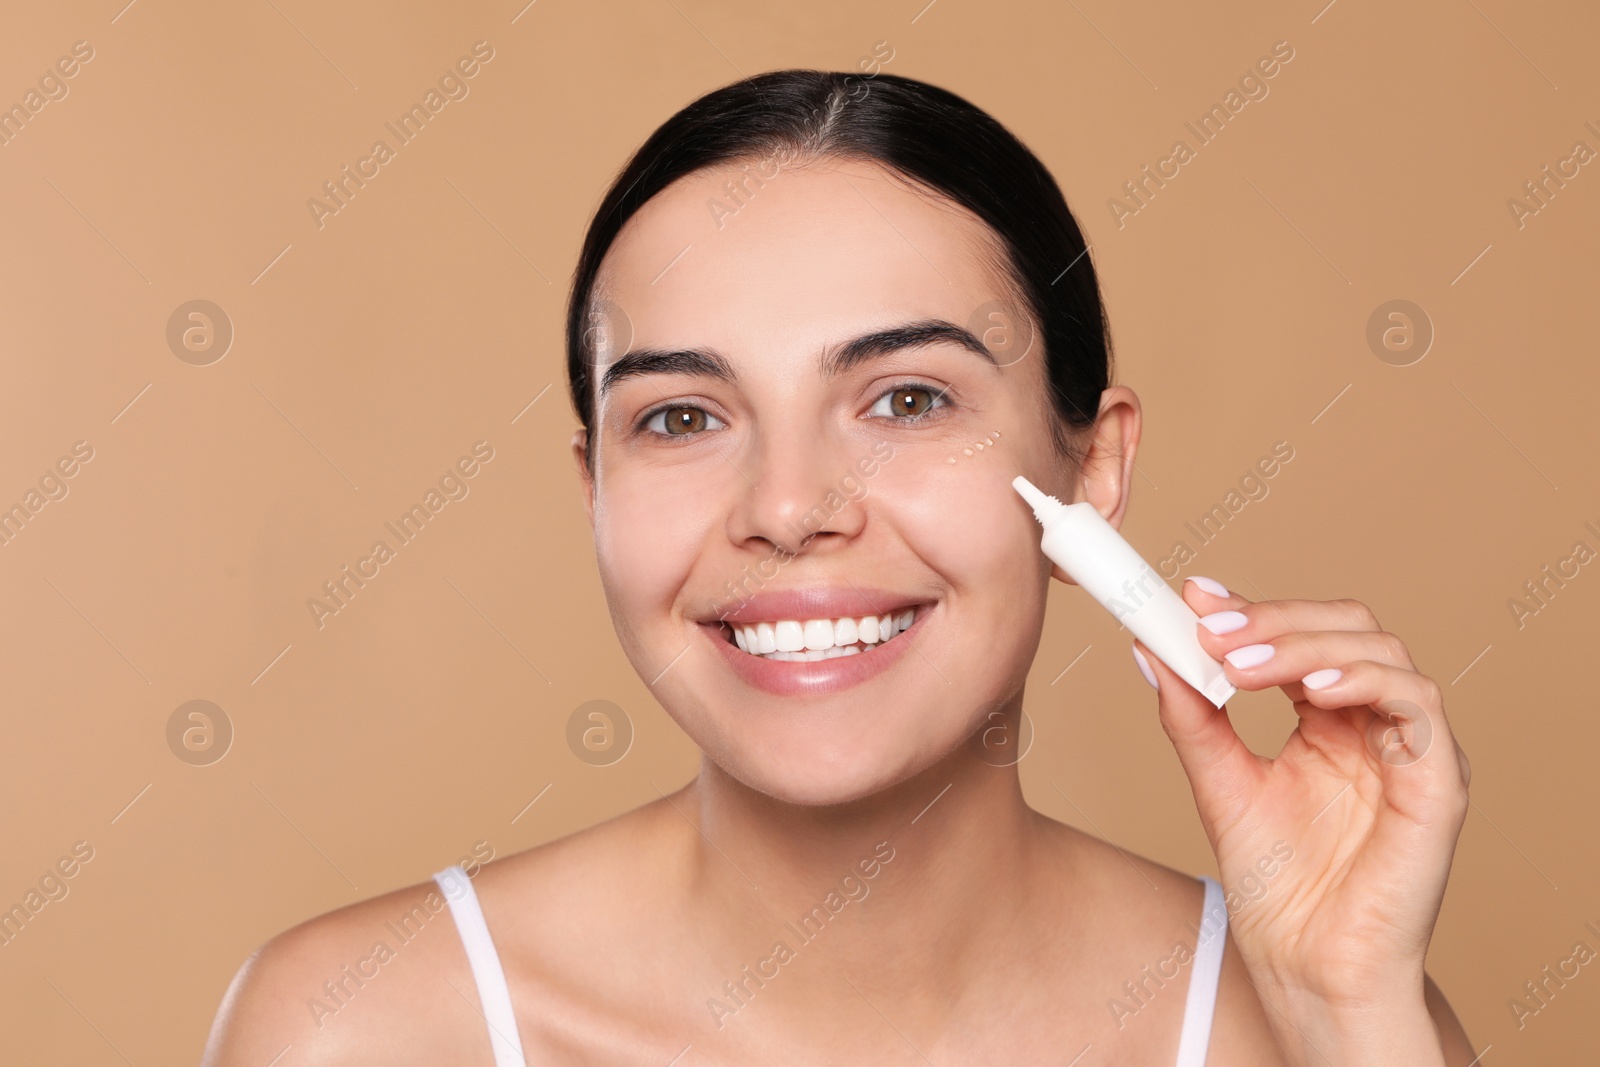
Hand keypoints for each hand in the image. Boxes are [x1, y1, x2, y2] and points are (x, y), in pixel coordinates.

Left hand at [1130, 576, 1469, 1060]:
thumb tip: (1150, 649)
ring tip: (1241, 665)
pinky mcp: (1438, 780)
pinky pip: (1418, 704)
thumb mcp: (1219, 783)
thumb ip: (1191, 717)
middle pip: (1344, 628)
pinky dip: (1363, 681)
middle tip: (1212, 630)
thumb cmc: (1277, 889)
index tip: (1195, 596)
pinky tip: (1310, 690)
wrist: (1306, 967)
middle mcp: (1374, 724)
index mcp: (1328, 720)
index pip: (1302, 636)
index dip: (1253, 609)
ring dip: (1306, 645)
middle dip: (1274, 619)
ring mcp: (1410, 748)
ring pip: (1380, 651)